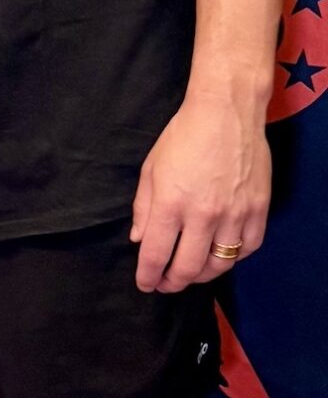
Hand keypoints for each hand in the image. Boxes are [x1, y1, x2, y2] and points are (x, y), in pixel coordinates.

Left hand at [130, 88, 268, 291]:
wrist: (226, 113)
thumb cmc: (183, 137)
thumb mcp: (151, 169)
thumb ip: (144, 208)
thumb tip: (140, 239)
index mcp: (171, 203)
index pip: (156, 254)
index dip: (148, 275)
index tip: (145, 284)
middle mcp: (204, 214)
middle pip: (188, 268)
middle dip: (172, 282)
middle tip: (164, 284)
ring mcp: (235, 214)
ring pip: (220, 264)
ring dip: (202, 275)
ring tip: (190, 273)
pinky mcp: (258, 209)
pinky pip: (248, 248)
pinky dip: (233, 258)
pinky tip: (221, 255)